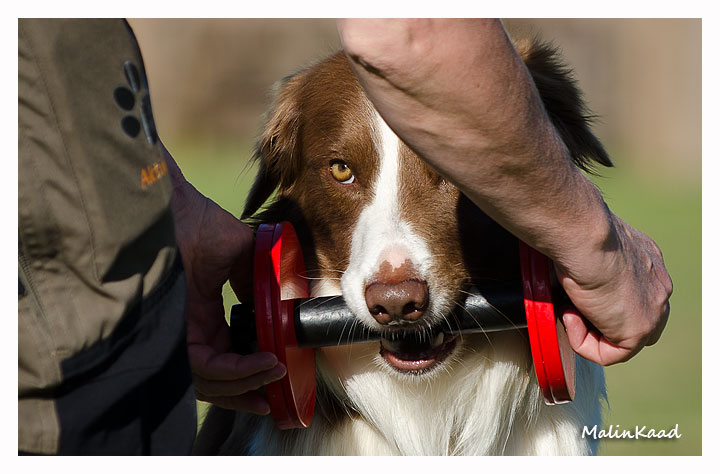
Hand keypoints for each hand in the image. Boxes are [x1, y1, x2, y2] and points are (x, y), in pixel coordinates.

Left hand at [165, 146, 285, 413]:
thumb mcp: (238, 250)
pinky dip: (237, 371)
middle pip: (214, 379)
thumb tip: (275, 301)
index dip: (250, 372)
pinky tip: (264, 361)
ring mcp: (176, 333)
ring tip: (275, 371)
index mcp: (200, 315)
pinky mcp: (171, 332)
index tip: (278, 371)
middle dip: (248, 391)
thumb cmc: (196, 219)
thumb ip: (255, 276)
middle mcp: (185, 330)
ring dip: (248, 382)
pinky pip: (204, 367)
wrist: (168, 203)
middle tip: (276, 394)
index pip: (224, 358)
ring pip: (209, 380)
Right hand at [556, 214, 672, 364]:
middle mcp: (658, 286)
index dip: (603, 301)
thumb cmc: (579, 234)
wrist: (586, 236)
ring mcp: (653, 310)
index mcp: (648, 262)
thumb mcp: (589, 248)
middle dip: (601, 321)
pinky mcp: (639, 330)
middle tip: (571, 305)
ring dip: (589, 331)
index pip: (635, 295)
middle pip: (635, 320)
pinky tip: (570, 317)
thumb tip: (568, 274)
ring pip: (622, 339)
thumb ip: (591, 264)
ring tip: (567, 309)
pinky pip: (610, 354)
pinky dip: (583, 343)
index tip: (575, 290)